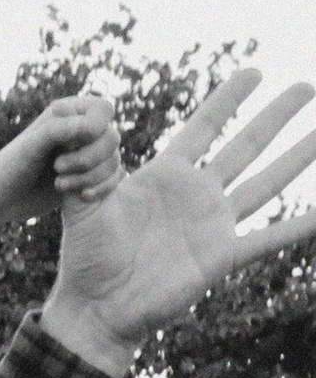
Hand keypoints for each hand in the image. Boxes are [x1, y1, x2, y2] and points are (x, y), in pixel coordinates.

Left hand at [0, 82, 121, 214]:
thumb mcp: (34, 143)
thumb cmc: (13, 165)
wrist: (2, 197)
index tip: (70, 144)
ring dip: (90, 176)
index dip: (96, 127)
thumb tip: (94, 127)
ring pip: (114, 162)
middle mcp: (84, 132)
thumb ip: (62, 129)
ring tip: (59, 184)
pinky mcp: (90, 178)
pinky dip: (101, 189)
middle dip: (88, 158)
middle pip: (112, 139)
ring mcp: (89, 156)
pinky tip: (81, 196)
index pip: (104, 110)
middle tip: (57, 168)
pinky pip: (114, 180)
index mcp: (72, 113)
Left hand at [45, 68, 315, 370]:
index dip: (229, 99)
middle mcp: (197, 195)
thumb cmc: (86, 255)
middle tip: (305, 87)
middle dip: (276, 116)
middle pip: (246, 145)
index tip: (255, 71)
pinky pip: (267, 239)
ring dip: (298, 158)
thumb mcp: (83, 200)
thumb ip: (89, 161)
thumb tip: (89, 120)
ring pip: (266, 183)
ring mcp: (213, 225)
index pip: (205, 126)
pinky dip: (297, 228)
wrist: (96, 306)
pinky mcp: (221, 257)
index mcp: (167, 175)